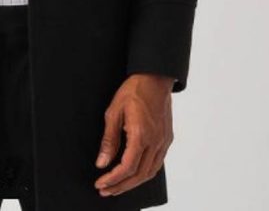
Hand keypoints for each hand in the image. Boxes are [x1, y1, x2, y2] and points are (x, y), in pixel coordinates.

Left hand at [94, 73, 173, 196]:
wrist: (155, 78)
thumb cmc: (134, 91)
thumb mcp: (114, 112)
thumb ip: (109, 139)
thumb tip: (102, 162)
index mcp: (141, 135)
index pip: (127, 167)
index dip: (113, 179)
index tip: (101, 183)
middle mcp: (155, 142)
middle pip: (139, 175)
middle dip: (121, 186)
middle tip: (106, 190)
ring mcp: (163, 141)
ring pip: (150, 172)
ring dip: (133, 183)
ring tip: (118, 186)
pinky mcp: (167, 139)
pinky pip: (157, 163)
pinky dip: (145, 173)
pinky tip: (135, 173)